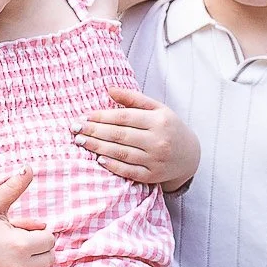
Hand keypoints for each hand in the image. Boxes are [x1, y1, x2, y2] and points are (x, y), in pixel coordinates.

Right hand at [0, 170, 53, 266]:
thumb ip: (12, 189)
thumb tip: (28, 167)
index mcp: (20, 244)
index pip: (50, 239)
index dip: (40, 232)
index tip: (25, 229)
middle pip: (49, 258)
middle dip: (40, 248)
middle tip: (22, 241)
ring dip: (36, 265)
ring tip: (19, 254)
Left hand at [76, 87, 199, 187]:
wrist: (190, 156)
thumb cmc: (169, 127)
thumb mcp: (157, 108)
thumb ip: (133, 99)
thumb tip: (109, 89)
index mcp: (159, 121)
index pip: (124, 118)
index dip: (102, 117)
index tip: (84, 116)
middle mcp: (158, 141)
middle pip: (120, 135)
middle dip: (95, 131)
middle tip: (75, 129)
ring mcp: (156, 160)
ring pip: (122, 153)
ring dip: (98, 147)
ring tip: (81, 141)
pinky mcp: (153, 176)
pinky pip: (129, 171)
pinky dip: (113, 166)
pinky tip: (98, 159)